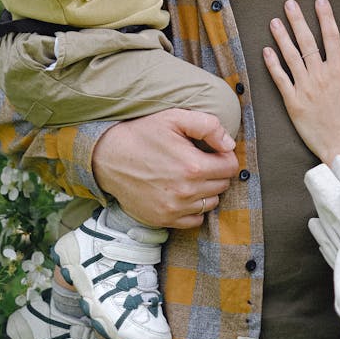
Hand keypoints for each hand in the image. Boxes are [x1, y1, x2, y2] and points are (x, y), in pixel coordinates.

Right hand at [92, 108, 238, 228]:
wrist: (108, 156)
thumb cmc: (143, 134)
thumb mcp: (175, 118)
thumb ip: (208, 126)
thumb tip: (229, 144)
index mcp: (193, 166)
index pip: (231, 167)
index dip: (225, 156)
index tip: (214, 151)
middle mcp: (186, 191)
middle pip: (223, 185)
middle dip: (217, 172)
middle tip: (200, 160)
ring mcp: (174, 208)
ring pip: (211, 203)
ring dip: (207, 190)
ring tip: (191, 176)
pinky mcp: (163, 219)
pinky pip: (195, 220)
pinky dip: (195, 208)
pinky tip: (183, 193)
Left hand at [263, 0, 339, 164]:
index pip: (332, 36)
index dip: (325, 16)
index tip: (319, 0)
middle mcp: (321, 75)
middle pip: (307, 41)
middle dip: (298, 20)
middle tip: (289, 4)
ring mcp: (305, 88)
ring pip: (290, 56)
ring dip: (281, 37)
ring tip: (274, 22)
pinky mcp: (293, 103)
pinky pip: (280, 79)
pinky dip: (273, 64)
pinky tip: (266, 51)